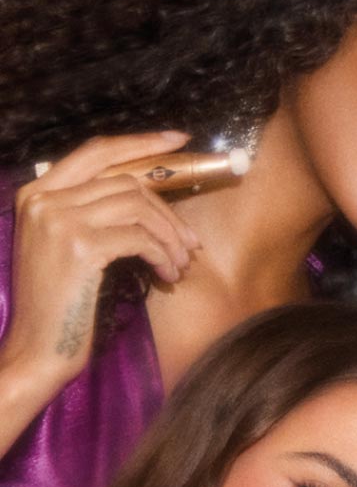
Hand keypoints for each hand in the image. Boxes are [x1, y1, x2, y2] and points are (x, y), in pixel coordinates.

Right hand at [2, 132, 200, 390]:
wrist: (37, 347)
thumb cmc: (60, 302)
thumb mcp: (65, 246)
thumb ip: (92, 213)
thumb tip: (149, 197)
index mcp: (36, 192)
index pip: (95, 151)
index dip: (140, 142)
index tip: (178, 140)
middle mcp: (43, 199)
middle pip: (127, 182)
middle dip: (167, 211)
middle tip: (190, 243)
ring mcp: (58, 220)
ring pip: (139, 207)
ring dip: (170, 237)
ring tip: (179, 264)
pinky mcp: (80, 247)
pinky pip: (141, 238)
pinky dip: (163, 255)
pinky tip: (167, 275)